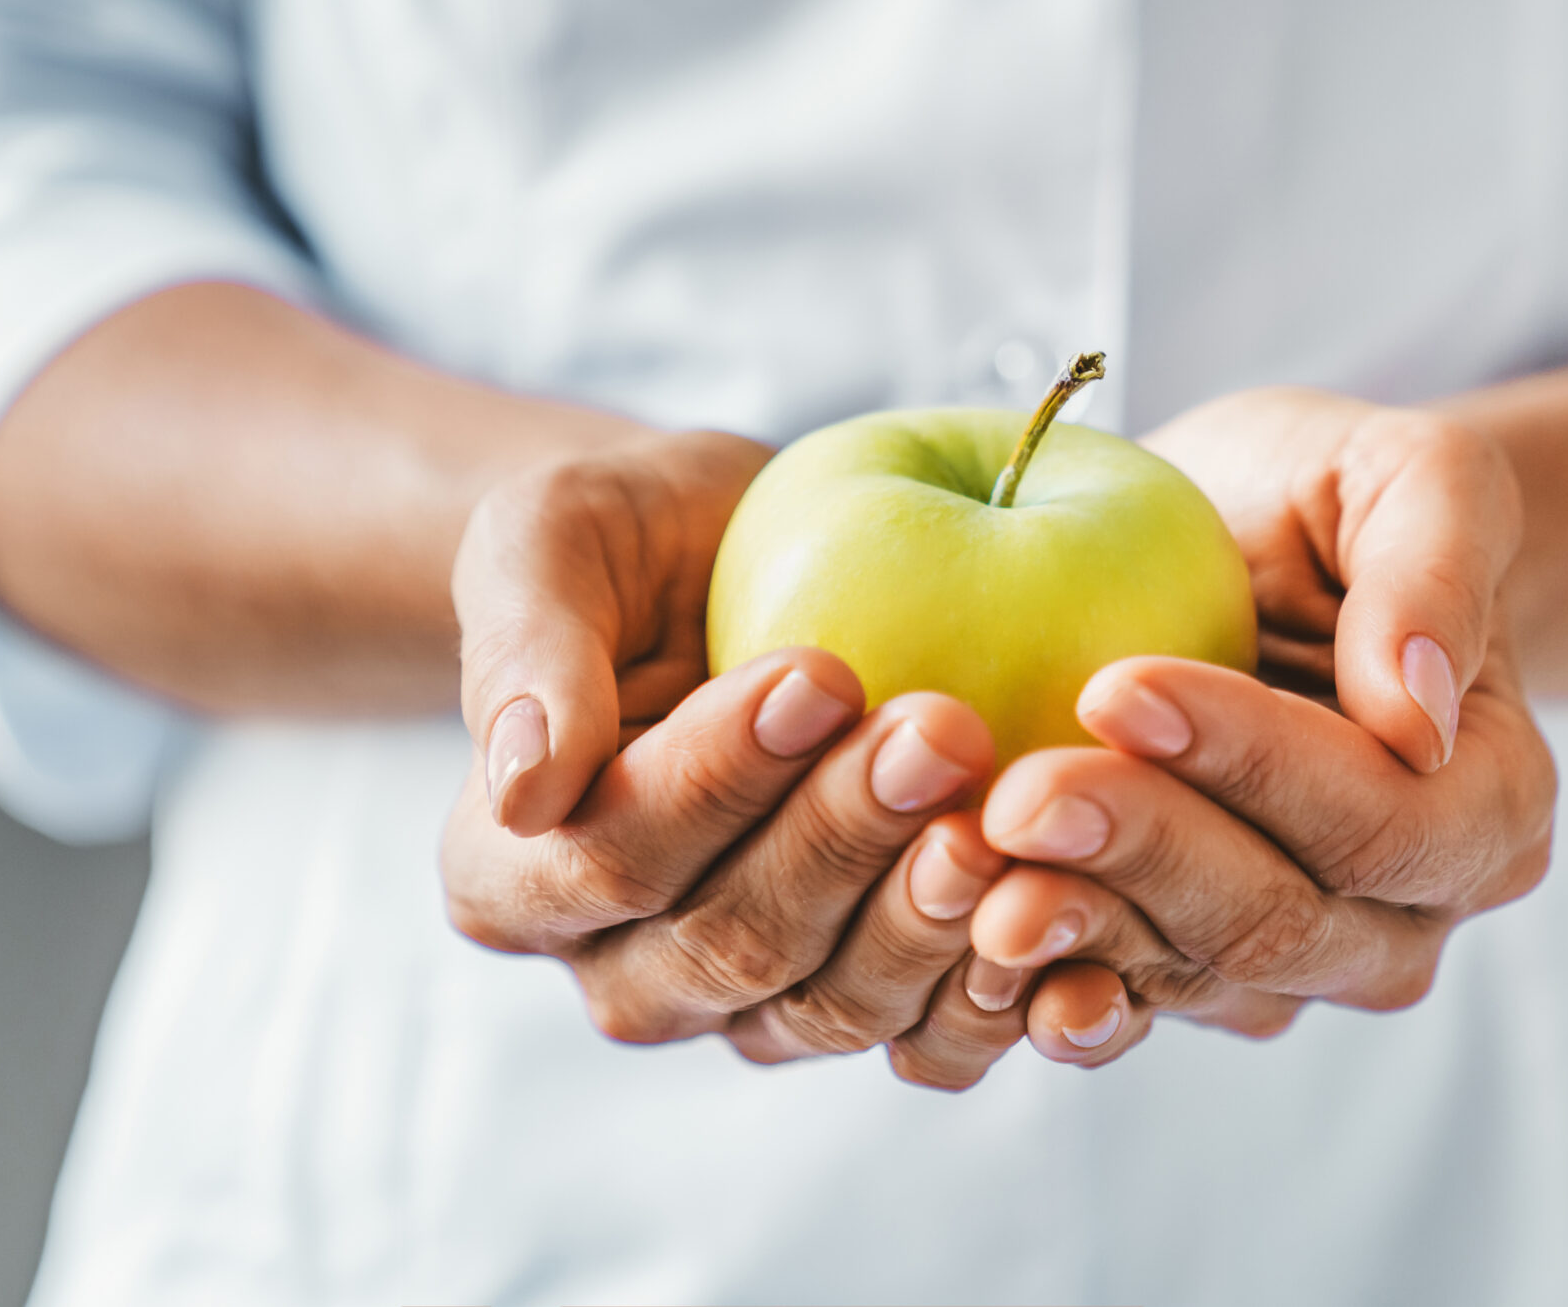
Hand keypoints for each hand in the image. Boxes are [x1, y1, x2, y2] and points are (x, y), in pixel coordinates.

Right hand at [441, 438, 1040, 1087]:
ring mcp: (746, 1000)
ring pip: (832, 1002)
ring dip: (925, 913)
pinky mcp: (858, 1000)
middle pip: (732, 943)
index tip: (818, 673)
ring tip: (1000, 811)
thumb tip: (523, 784)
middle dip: (843, 836)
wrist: (736, 563)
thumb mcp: (552, 534)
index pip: (610, 856)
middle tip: (941, 730)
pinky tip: (1057, 906)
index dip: (716, 780)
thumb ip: (526, 647)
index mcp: (510, 870)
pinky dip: (992, 987)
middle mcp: (623, 963)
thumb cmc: (630, 536)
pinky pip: (922, 1033)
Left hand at [975, 389, 1556, 1060]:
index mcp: (1489, 809)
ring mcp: (1290, 966)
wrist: (1248, 545)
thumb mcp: (1413, 471)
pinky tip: (961, 941)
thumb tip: (1423, 711)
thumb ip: (1436, 568)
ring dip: (1073, 931)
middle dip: (1140, 853)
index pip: (1373, 816)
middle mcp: (1403, 918)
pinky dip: (1035, 984)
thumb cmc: (1337, 495)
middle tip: (1016, 793)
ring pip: (1184, 975)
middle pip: (1274, 919)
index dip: (1248, 763)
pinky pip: (1114, 1002)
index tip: (1117, 685)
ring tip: (965, 871)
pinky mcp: (1181, 975)